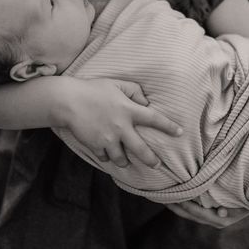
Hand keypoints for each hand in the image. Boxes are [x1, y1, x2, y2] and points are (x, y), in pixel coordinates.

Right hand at [59, 77, 182, 168]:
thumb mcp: (116, 84)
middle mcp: (121, 127)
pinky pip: (105, 157)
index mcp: (128, 110)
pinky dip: (107, 156)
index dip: (168, 126)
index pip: (154, 119)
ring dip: (125, 161)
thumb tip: (145, 102)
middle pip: (141, 150)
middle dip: (151, 160)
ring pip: (122, 158)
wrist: (69, 101)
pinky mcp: (96, 145)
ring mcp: (108, 139)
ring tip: (126, 161)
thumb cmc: (93, 89)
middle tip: (157, 164)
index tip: (179, 132)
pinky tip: (107, 154)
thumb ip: (134, 91)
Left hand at [166, 201, 248, 228]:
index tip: (176, 197)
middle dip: (177, 206)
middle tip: (163, 196)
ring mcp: (211, 217)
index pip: (199, 213)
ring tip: (164, 196)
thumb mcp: (245, 201)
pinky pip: (193, 210)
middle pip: (191, 215)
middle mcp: (215, 220)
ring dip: (177, 205)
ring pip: (190, 213)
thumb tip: (220, 213)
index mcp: (222, 219)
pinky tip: (175, 196)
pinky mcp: (209, 212)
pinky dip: (183, 203)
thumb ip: (234, 207)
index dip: (187, 206)